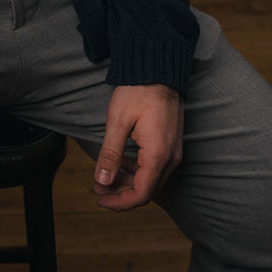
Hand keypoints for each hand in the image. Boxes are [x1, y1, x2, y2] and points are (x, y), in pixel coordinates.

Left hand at [93, 84, 183, 211]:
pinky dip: (138, 171)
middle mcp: (171, 158)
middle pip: (147, 190)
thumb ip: (110, 154)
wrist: (159, 68)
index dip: (119, 202)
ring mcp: (174, 151)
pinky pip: (156, 167)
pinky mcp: (172, 144)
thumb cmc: (138, 90)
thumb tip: (102, 181)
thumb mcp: (118, 121)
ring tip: (105, 177)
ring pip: (151, 180)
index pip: (141, 194)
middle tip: (97, 187)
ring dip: (128, 182)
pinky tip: (121, 163)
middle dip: (120, 193)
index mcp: (158, 154)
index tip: (99, 198)